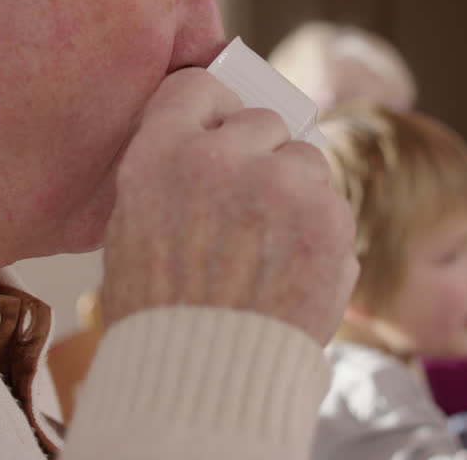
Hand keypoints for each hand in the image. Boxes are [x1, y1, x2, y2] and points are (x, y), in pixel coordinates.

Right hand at [99, 68, 358, 345]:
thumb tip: (218, 134)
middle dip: (261, 159)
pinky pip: (332, 204)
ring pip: (306, 161)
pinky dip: (321, 234)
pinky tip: (290, 272)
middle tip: (246, 214)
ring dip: (296, 194)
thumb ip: (173, 169)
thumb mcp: (133, 226)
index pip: (198, 87)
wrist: (204, 379)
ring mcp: (282, 183)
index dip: (214, 112)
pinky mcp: (329, 217)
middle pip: (263, 122)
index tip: (222, 132)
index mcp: (161, 154)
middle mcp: (223, 156)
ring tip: (268, 252)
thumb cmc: (161, 312)